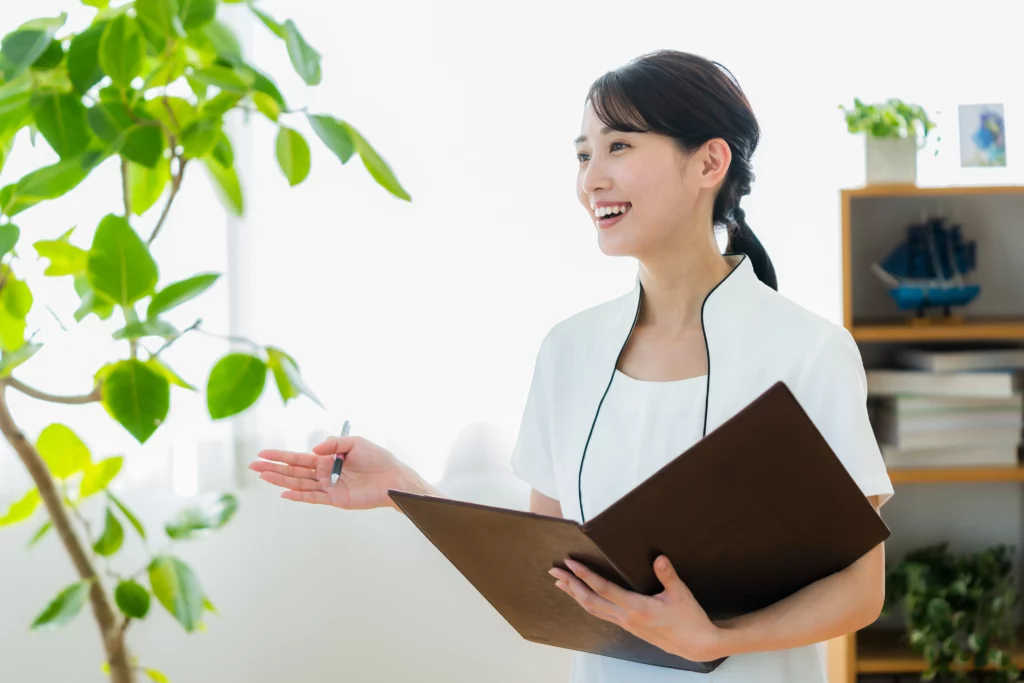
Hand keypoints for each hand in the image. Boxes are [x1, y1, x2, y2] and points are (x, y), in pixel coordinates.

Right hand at [250, 434, 410, 509]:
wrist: (392, 478)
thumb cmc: (377, 458)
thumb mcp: (355, 443)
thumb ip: (333, 444)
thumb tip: (313, 450)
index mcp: (328, 458)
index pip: (299, 457)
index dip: (280, 455)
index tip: (263, 453)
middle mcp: (325, 472)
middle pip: (294, 470)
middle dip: (273, 468)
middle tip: (253, 465)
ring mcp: (328, 486)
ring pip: (299, 483)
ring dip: (281, 480)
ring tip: (262, 476)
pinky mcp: (335, 499)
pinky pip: (313, 497)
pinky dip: (298, 496)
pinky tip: (284, 493)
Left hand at [549, 555, 722, 662]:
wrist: (696, 645)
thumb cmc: (689, 619)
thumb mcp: (681, 594)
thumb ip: (668, 575)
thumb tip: (659, 558)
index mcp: (637, 608)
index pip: (604, 589)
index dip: (586, 575)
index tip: (571, 564)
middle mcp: (626, 617)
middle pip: (590, 601)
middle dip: (571, 585)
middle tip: (555, 571)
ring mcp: (626, 624)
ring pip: (593, 609)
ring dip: (576, 595)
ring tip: (561, 583)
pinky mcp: (629, 626)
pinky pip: (602, 614)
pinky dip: (588, 603)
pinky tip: (583, 597)